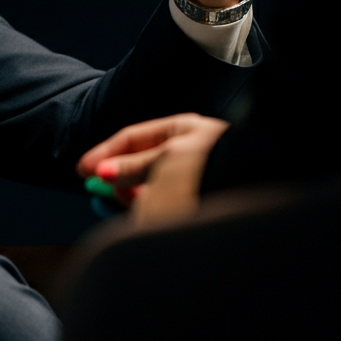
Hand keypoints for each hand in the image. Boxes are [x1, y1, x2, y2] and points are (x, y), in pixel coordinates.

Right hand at [76, 113, 229, 212]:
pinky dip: (151, 201)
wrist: (258, 190)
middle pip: (140, 159)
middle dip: (119, 175)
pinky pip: (166, 195)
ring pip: (151, 180)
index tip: (83, 170)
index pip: (132, 137)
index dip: (104, 154)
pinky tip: (147, 211)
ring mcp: (196, 171)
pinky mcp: (201, 194)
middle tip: (101, 190)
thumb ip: (134, 166)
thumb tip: (104, 172)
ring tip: (127, 203)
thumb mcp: (168, 161)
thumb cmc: (217, 169)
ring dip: (134, 191)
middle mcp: (190, 147)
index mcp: (185, 129)